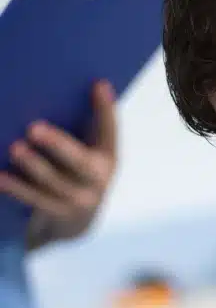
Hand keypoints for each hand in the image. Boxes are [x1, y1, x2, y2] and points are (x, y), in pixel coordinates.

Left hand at [1, 81, 116, 246]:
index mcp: (107, 158)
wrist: (75, 222)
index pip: (109, 132)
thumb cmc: (74, 173)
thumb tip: (70, 88)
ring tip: (15, 148)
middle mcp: (98, 181)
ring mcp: (79, 200)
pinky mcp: (58, 215)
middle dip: (58, 144)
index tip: (99, 84)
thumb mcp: (86, 150)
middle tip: (34, 128)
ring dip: (34, 166)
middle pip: (80, 162)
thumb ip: (83, 126)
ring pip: (54, 183)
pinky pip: (35, 200)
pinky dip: (17, 189)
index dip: (106, 110)